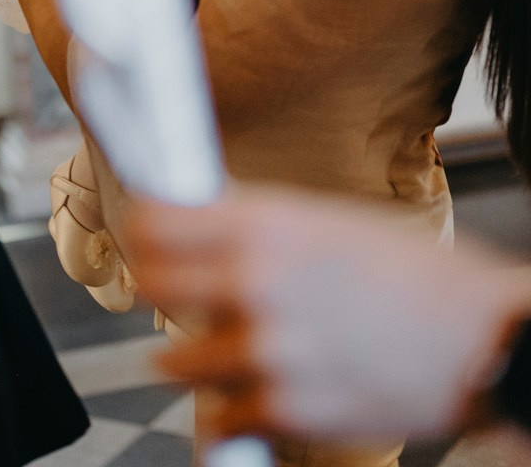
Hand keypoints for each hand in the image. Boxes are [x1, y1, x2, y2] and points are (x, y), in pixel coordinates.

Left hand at [122, 185, 530, 443]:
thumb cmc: (410, 275)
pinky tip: (265, 382)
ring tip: (234, 338)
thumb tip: (192, 211)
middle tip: (175, 282)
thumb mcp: (326, 220)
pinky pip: (219, 414)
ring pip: (174, 355)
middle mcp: (256, 281)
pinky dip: (232, 404)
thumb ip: (254, 219)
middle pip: (151, 279)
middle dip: (158, 280)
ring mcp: (265, 350)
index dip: (144, 224)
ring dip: (191, 350)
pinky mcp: (282, 410)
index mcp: (267, 223)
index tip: (145, 231)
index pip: (155, 219)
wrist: (479, 342)